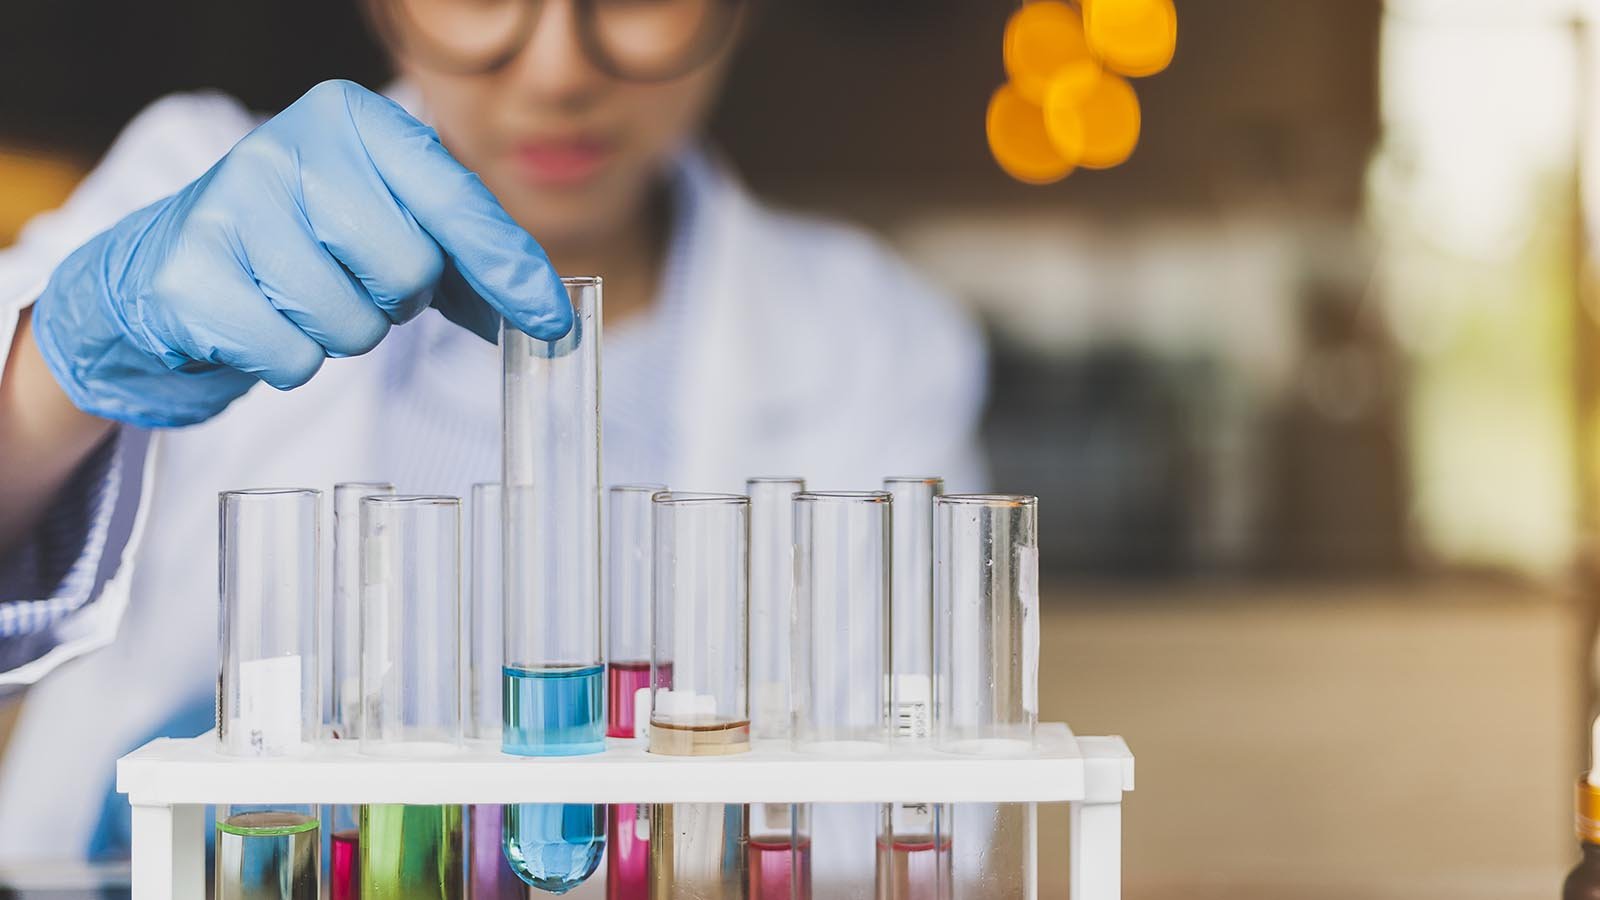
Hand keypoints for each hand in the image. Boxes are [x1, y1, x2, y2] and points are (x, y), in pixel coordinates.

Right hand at [30, 80, 570, 427]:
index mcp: (351, 118)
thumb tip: (550, 320)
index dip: (509, 266)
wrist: (162, 272)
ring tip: (298, 298)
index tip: (552, 318)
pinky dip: (288, 361)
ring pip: (352, 323)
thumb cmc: (299, 246)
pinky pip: (293, 358)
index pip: (454, 198)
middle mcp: (288, 146)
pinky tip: (255, 323)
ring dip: (339, 335)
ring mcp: (231, 206)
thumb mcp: (386, 232)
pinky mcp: (189, 276)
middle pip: (408, 270)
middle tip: (348, 280)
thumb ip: (470, 268)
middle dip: (392, 301)